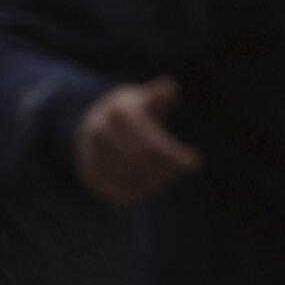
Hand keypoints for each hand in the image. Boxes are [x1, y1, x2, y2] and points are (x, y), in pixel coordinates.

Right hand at [75, 78, 200, 206]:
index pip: (150, 140)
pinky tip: (151, 184)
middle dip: (167, 167)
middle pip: (141, 161)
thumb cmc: (132, 111)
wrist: (94, 122)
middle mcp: (100, 131)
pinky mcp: (89, 175)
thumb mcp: (145, 97)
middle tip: (181, 167)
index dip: (173, 155)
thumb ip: (160, 95)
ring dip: (156, 181)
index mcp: (119, 110)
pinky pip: (120, 195)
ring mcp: (90, 154)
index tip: (195, 163)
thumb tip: (169, 89)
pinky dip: (140, 194)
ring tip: (167, 174)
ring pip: (131, 179)